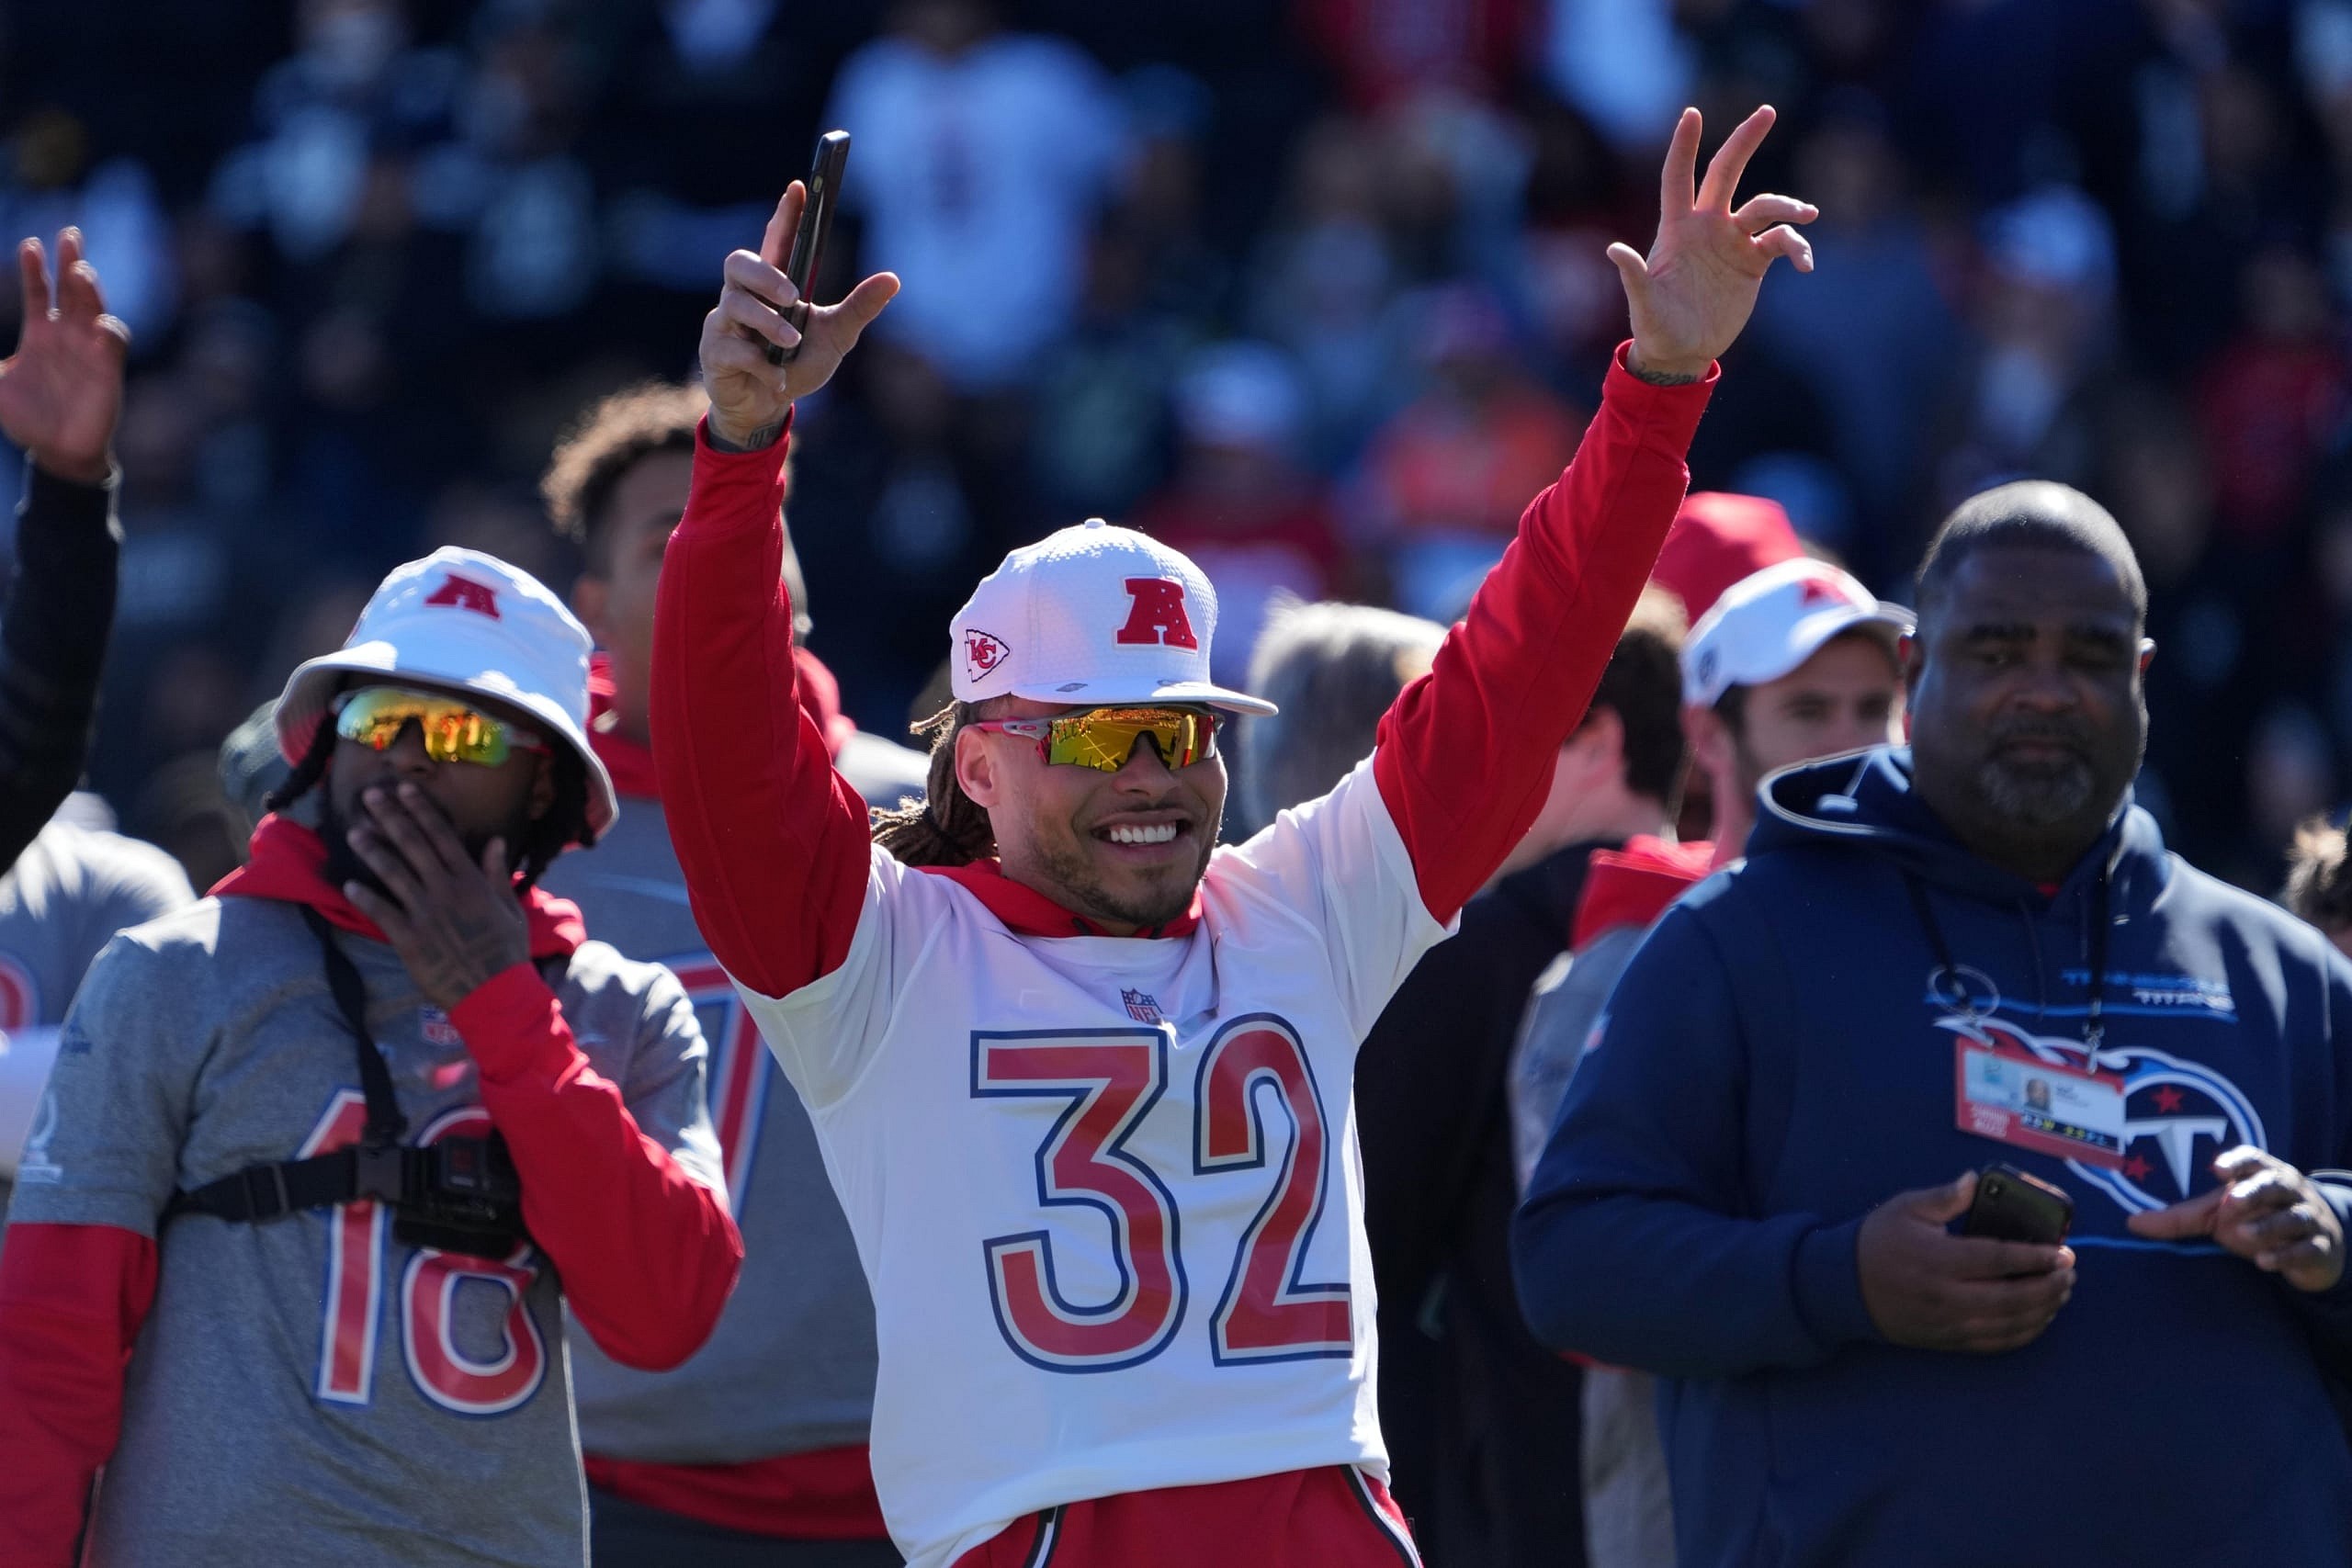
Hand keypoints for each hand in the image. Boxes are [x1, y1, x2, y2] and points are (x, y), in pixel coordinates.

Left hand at [0, 230, 129, 483]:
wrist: (54, 451)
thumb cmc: (25, 418)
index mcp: (41, 333)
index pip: (41, 291)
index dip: (35, 268)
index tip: (29, 245)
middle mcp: (68, 336)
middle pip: (73, 289)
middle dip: (72, 261)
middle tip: (70, 235)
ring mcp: (90, 350)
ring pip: (95, 308)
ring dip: (90, 290)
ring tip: (80, 272)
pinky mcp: (108, 370)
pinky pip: (114, 343)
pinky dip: (110, 331)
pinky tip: (100, 323)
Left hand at [341, 783, 531, 1012]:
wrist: (495, 992)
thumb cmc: (506, 952)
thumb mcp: (510, 909)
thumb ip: (498, 874)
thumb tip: (494, 841)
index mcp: (472, 881)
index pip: (443, 836)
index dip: (421, 811)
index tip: (404, 790)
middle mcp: (446, 890)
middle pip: (414, 846)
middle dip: (391, 818)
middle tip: (370, 796)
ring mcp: (426, 913)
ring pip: (394, 874)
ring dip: (373, 851)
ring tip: (354, 832)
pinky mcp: (410, 939)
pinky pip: (383, 913)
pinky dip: (365, 898)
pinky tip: (349, 884)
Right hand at [699, 181, 898, 449]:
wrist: (767, 409)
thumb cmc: (796, 364)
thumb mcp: (836, 337)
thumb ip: (859, 308)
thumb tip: (894, 278)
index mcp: (772, 286)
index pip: (776, 240)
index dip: (786, 214)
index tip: (798, 187)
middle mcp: (743, 296)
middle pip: (738, 263)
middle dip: (765, 275)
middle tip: (793, 295)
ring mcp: (724, 323)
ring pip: (734, 305)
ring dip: (768, 324)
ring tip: (791, 344)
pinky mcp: (714, 352)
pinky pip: (732, 349)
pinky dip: (761, 365)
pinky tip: (778, 379)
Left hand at [1613, 106, 1815, 382]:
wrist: (1682, 351)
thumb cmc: (1655, 326)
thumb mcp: (1644, 304)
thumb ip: (1634, 276)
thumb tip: (1614, 250)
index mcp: (1677, 228)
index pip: (1678, 178)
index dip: (1684, 147)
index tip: (1692, 113)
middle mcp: (1707, 226)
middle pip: (1727, 171)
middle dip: (1745, 140)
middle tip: (1767, 111)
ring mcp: (1733, 241)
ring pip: (1764, 206)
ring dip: (1787, 206)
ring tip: (1808, 215)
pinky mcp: (1754, 262)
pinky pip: (1782, 242)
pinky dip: (1797, 248)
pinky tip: (1805, 265)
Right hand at [1856, 1171, 2076, 1352]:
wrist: (1843, 1287)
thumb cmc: (1878, 1241)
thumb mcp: (1906, 1208)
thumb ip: (1946, 1197)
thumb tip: (1976, 1181)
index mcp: (1938, 1259)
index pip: (1998, 1259)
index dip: (2036, 1258)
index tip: (2064, 1253)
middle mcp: (1948, 1296)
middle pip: (2012, 1298)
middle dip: (2049, 1287)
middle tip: (2069, 1274)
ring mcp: (1950, 1323)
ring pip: (2009, 1324)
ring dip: (2043, 1311)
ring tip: (2061, 1294)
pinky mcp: (1948, 1341)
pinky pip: (1995, 1343)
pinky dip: (2024, 1334)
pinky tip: (2039, 1319)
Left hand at [2127, 1145, 2346, 1292]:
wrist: (2313, 1248)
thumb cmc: (2256, 1220)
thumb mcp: (2217, 1216)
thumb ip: (2179, 1218)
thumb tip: (2131, 1223)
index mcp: (2264, 1174)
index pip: (2254, 1159)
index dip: (2237, 1161)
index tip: (2216, 1168)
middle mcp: (2289, 1191)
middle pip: (2276, 1184)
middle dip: (2254, 1191)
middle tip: (2231, 1202)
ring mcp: (2307, 1218)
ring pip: (2293, 1218)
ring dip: (2268, 1226)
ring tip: (2244, 1236)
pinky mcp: (2318, 1247)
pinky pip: (2307, 1249)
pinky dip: (2287, 1255)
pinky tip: (2264, 1263)